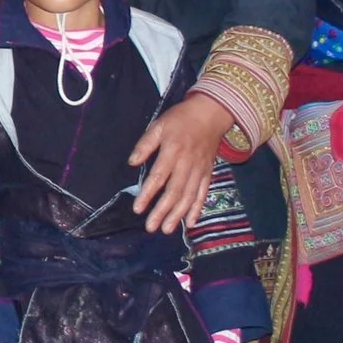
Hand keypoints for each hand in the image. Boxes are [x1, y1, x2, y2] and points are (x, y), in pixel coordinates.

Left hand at [129, 93, 233, 234]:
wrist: (210, 114)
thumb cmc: (180, 119)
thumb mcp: (158, 125)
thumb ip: (145, 144)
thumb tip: (132, 162)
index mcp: (172, 151)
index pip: (158, 177)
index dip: (148, 194)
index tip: (138, 209)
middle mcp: (187, 164)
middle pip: (174, 192)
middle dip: (162, 211)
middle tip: (151, 227)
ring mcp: (199, 170)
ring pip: (188, 196)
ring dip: (178, 215)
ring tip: (167, 229)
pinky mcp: (208, 173)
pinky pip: (203, 193)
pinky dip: (197, 208)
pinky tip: (191, 222)